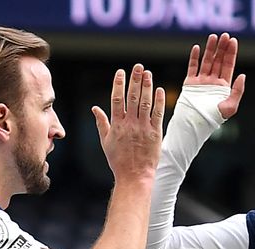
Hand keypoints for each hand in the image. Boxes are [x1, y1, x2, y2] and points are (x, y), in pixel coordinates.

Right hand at [91, 64, 165, 182]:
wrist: (134, 176)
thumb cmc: (118, 160)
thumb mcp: (106, 142)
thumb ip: (101, 123)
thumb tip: (94, 108)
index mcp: (117, 125)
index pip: (116, 99)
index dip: (119, 84)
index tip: (121, 72)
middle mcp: (130, 124)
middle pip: (132, 97)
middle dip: (135, 80)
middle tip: (138, 66)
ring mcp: (143, 128)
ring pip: (145, 103)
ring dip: (147, 87)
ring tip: (148, 73)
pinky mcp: (155, 134)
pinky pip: (157, 115)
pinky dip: (159, 102)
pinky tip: (159, 90)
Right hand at [184, 33, 245, 118]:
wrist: (195, 123)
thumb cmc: (214, 118)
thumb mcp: (231, 106)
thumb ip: (237, 91)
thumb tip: (242, 75)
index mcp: (223, 86)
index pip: (228, 65)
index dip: (231, 53)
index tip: (233, 41)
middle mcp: (213, 82)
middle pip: (218, 60)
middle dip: (222, 48)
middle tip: (224, 35)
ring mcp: (201, 81)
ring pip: (206, 61)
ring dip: (210, 49)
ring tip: (213, 37)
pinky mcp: (190, 83)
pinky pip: (192, 67)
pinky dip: (194, 57)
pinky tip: (197, 47)